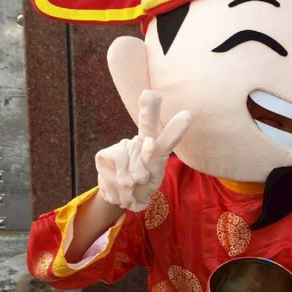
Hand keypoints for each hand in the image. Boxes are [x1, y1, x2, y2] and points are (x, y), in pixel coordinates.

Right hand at [95, 90, 191, 211]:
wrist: (118, 197)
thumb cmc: (140, 188)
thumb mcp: (151, 183)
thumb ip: (146, 173)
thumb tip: (131, 171)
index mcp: (156, 149)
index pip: (167, 138)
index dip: (175, 129)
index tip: (186, 115)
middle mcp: (141, 143)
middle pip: (147, 125)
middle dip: (150, 111)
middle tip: (151, 95)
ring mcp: (123, 146)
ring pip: (131, 156)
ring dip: (134, 177)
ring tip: (133, 186)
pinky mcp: (105, 154)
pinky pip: (116, 164)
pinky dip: (119, 180)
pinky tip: (119, 184)